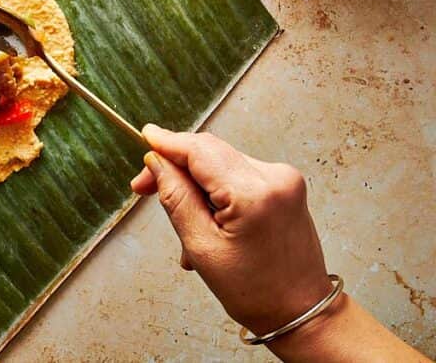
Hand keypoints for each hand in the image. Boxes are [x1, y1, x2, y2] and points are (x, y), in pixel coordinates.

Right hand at [130, 125, 332, 334]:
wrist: (302, 311)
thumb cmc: (256, 290)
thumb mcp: (201, 246)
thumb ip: (176, 197)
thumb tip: (157, 163)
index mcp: (253, 193)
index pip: (199, 150)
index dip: (167, 142)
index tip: (145, 136)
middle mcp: (274, 177)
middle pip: (210, 153)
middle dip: (175, 167)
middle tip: (144, 188)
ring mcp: (284, 179)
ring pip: (221, 164)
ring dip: (195, 186)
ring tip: (184, 226)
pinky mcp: (285, 186)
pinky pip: (237, 176)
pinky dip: (216, 192)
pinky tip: (207, 222)